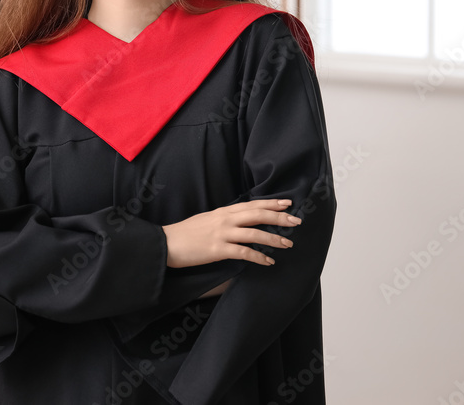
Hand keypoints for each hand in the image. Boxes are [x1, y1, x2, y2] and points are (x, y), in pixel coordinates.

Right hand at [161, 198, 301, 268]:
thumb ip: (226, 218)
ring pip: (255, 233)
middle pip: (258, 215)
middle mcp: (225, 219)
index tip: (288, 202)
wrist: (166, 243)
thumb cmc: (187, 233)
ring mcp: (222, 234)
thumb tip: (242, 220)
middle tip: (297, 221)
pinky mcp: (217, 250)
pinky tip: (268, 261)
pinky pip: (244, 253)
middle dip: (280, 217)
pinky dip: (259, 257)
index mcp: (224, 211)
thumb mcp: (208, 219)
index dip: (272, 203)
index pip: (253, 204)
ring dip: (274, 238)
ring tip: (288, 243)